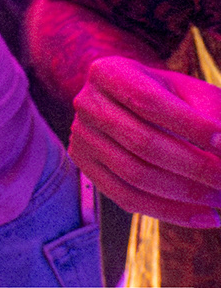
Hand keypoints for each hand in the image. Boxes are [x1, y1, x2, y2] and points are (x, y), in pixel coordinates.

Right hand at [68, 55, 220, 228]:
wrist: (135, 105)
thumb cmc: (173, 98)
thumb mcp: (191, 94)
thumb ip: (210, 119)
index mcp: (109, 72)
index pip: (148, 102)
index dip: (189, 125)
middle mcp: (86, 103)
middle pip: (141, 142)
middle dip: (194, 167)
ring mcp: (81, 137)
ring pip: (134, 175)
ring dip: (186, 194)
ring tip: (220, 198)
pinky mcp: (86, 167)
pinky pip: (126, 198)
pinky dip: (170, 212)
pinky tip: (204, 216)